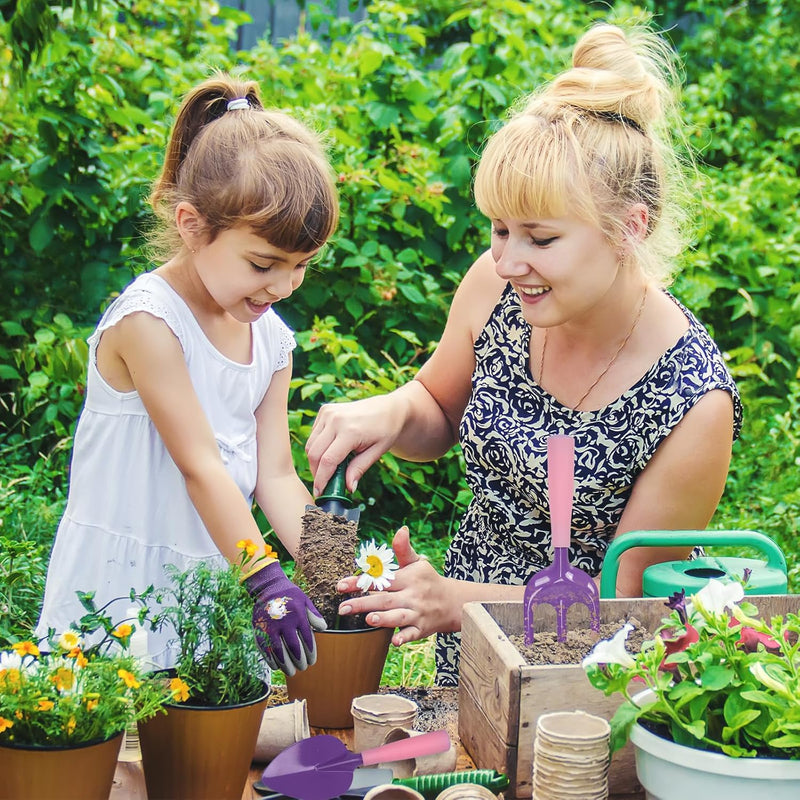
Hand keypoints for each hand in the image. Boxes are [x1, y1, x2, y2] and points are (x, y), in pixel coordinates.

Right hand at [244, 561, 326, 676]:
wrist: (268, 587)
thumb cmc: (290, 595)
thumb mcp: (304, 600)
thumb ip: (314, 615)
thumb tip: (323, 628)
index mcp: (298, 616)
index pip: (307, 640)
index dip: (310, 653)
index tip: (312, 662)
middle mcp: (285, 622)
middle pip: (294, 648)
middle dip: (300, 661)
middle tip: (302, 668)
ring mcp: (270, 627)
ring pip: (279, 652)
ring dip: (286, 664)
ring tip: (291, 672)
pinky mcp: (259, 630)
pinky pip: (265, 649)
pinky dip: (271, 660)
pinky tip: (276, 666)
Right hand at [306, 394, 405, 495]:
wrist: (388, 408)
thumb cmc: (385, 431)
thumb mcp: (377, 452)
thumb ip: (360, 469)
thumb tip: (348, 488)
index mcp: (351, 431)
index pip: (328, 460)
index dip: (321, 479)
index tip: (319, 493)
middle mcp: (336, 419)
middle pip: (314, 454)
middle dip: (316, 472)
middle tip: (323, 485)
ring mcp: (329, 413)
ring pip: (310, 444)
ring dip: (315, 461)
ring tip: (327, 470)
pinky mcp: (325, 410)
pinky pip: (313, 434)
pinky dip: (317, 447)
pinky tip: (329, 452)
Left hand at [336, 526, 459, 645]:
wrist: (452, 602)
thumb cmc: (427, 580)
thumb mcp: (417, 563)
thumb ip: (403, 549)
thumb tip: (401, 529)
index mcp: (408, 578)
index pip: (382, 579)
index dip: (361, 581)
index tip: (341, 585)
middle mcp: (412, 595)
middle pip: (385, 599)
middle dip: (363, 603)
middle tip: (343, 608)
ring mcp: (417, 613)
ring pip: (399, 617)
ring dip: (384, 619)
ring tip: (368, 619)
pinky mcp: (422, 629)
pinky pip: (413, 634)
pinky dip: (404, 638)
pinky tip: (394, 642)